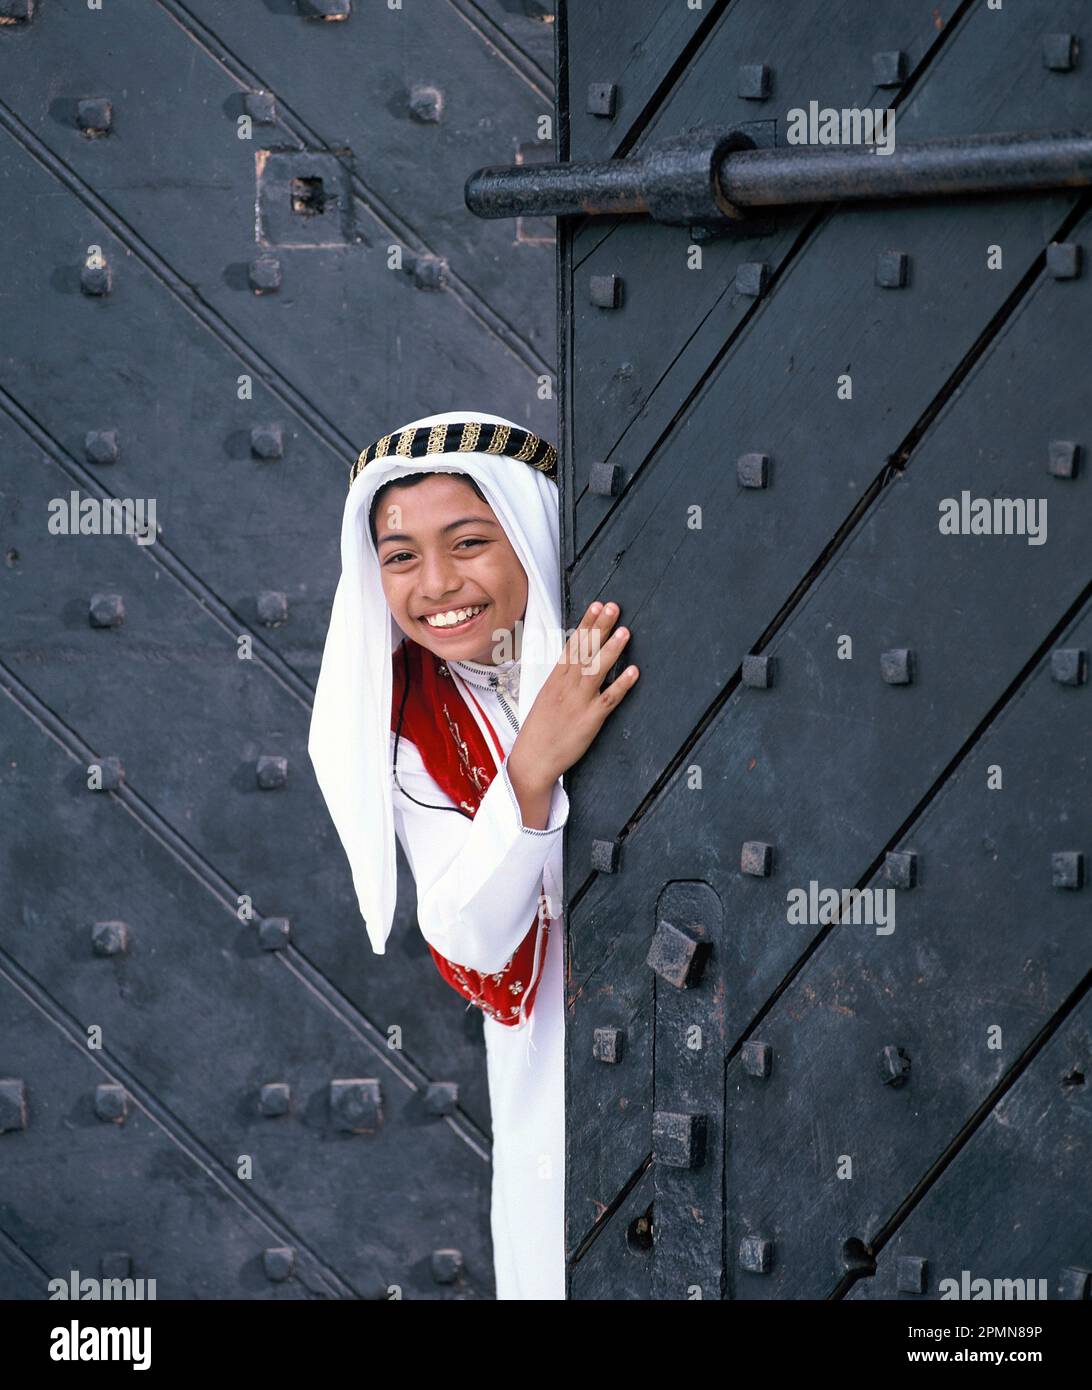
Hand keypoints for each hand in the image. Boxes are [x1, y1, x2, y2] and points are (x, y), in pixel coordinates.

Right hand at [507, 601, 637, 800]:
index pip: (572, 645)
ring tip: (625, 631)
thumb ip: (561, 681)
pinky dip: (622, 684)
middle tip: (613, 607)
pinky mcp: (590, 720)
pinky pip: (609, 699)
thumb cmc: (539, 731)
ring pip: (596, 670)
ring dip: (611, 649)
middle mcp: (566, 686)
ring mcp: (578, 702)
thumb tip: (575, 664)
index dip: (585, 624)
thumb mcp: (546, 699)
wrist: (532, 760)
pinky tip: (634, 671)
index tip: (596, 605)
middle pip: (584, 651)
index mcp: (554, 679)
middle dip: (599, 627)